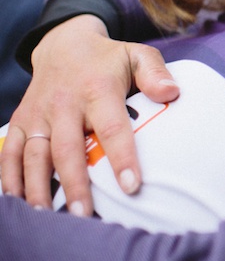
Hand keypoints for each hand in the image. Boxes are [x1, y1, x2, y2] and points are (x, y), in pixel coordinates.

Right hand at [0, 15, 178, 215]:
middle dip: (74, 183)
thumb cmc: (109, 59)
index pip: (112, 127)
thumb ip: (155, 73)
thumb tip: (172, 93)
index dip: (121, 157)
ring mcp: (39, 114)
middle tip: (83, 215)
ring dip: (38, 187)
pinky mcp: (21, 121)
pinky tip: (17, 201)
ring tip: (46, 216)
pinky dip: (8, 177)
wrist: (64, 45)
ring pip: (35, 155)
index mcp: (97, 90)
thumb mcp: (137, 55)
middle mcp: (64, 104)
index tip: (131, 186)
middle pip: (68, 148)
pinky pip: (10, 152)